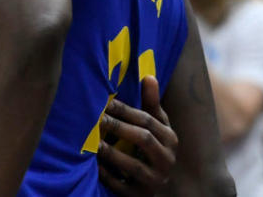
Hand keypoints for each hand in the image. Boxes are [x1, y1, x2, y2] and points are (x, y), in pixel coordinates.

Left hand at [98, 76, 178, 195]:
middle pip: (142, 139)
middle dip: (117, 126)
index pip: (148, 120)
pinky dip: (106, 175)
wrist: (150, 183)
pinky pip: (121, 185)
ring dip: (110, 152)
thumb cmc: (149, 147)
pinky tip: (92, 164)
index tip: (104, 101)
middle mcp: (167, 161)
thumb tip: (149, 76)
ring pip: (133, 165)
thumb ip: (150, 104)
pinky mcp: (140, 196)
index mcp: (170, 139)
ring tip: (92, 141)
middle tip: (95, 117)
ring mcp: (155, 181)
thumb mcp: (155, 126)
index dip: (125, 109)